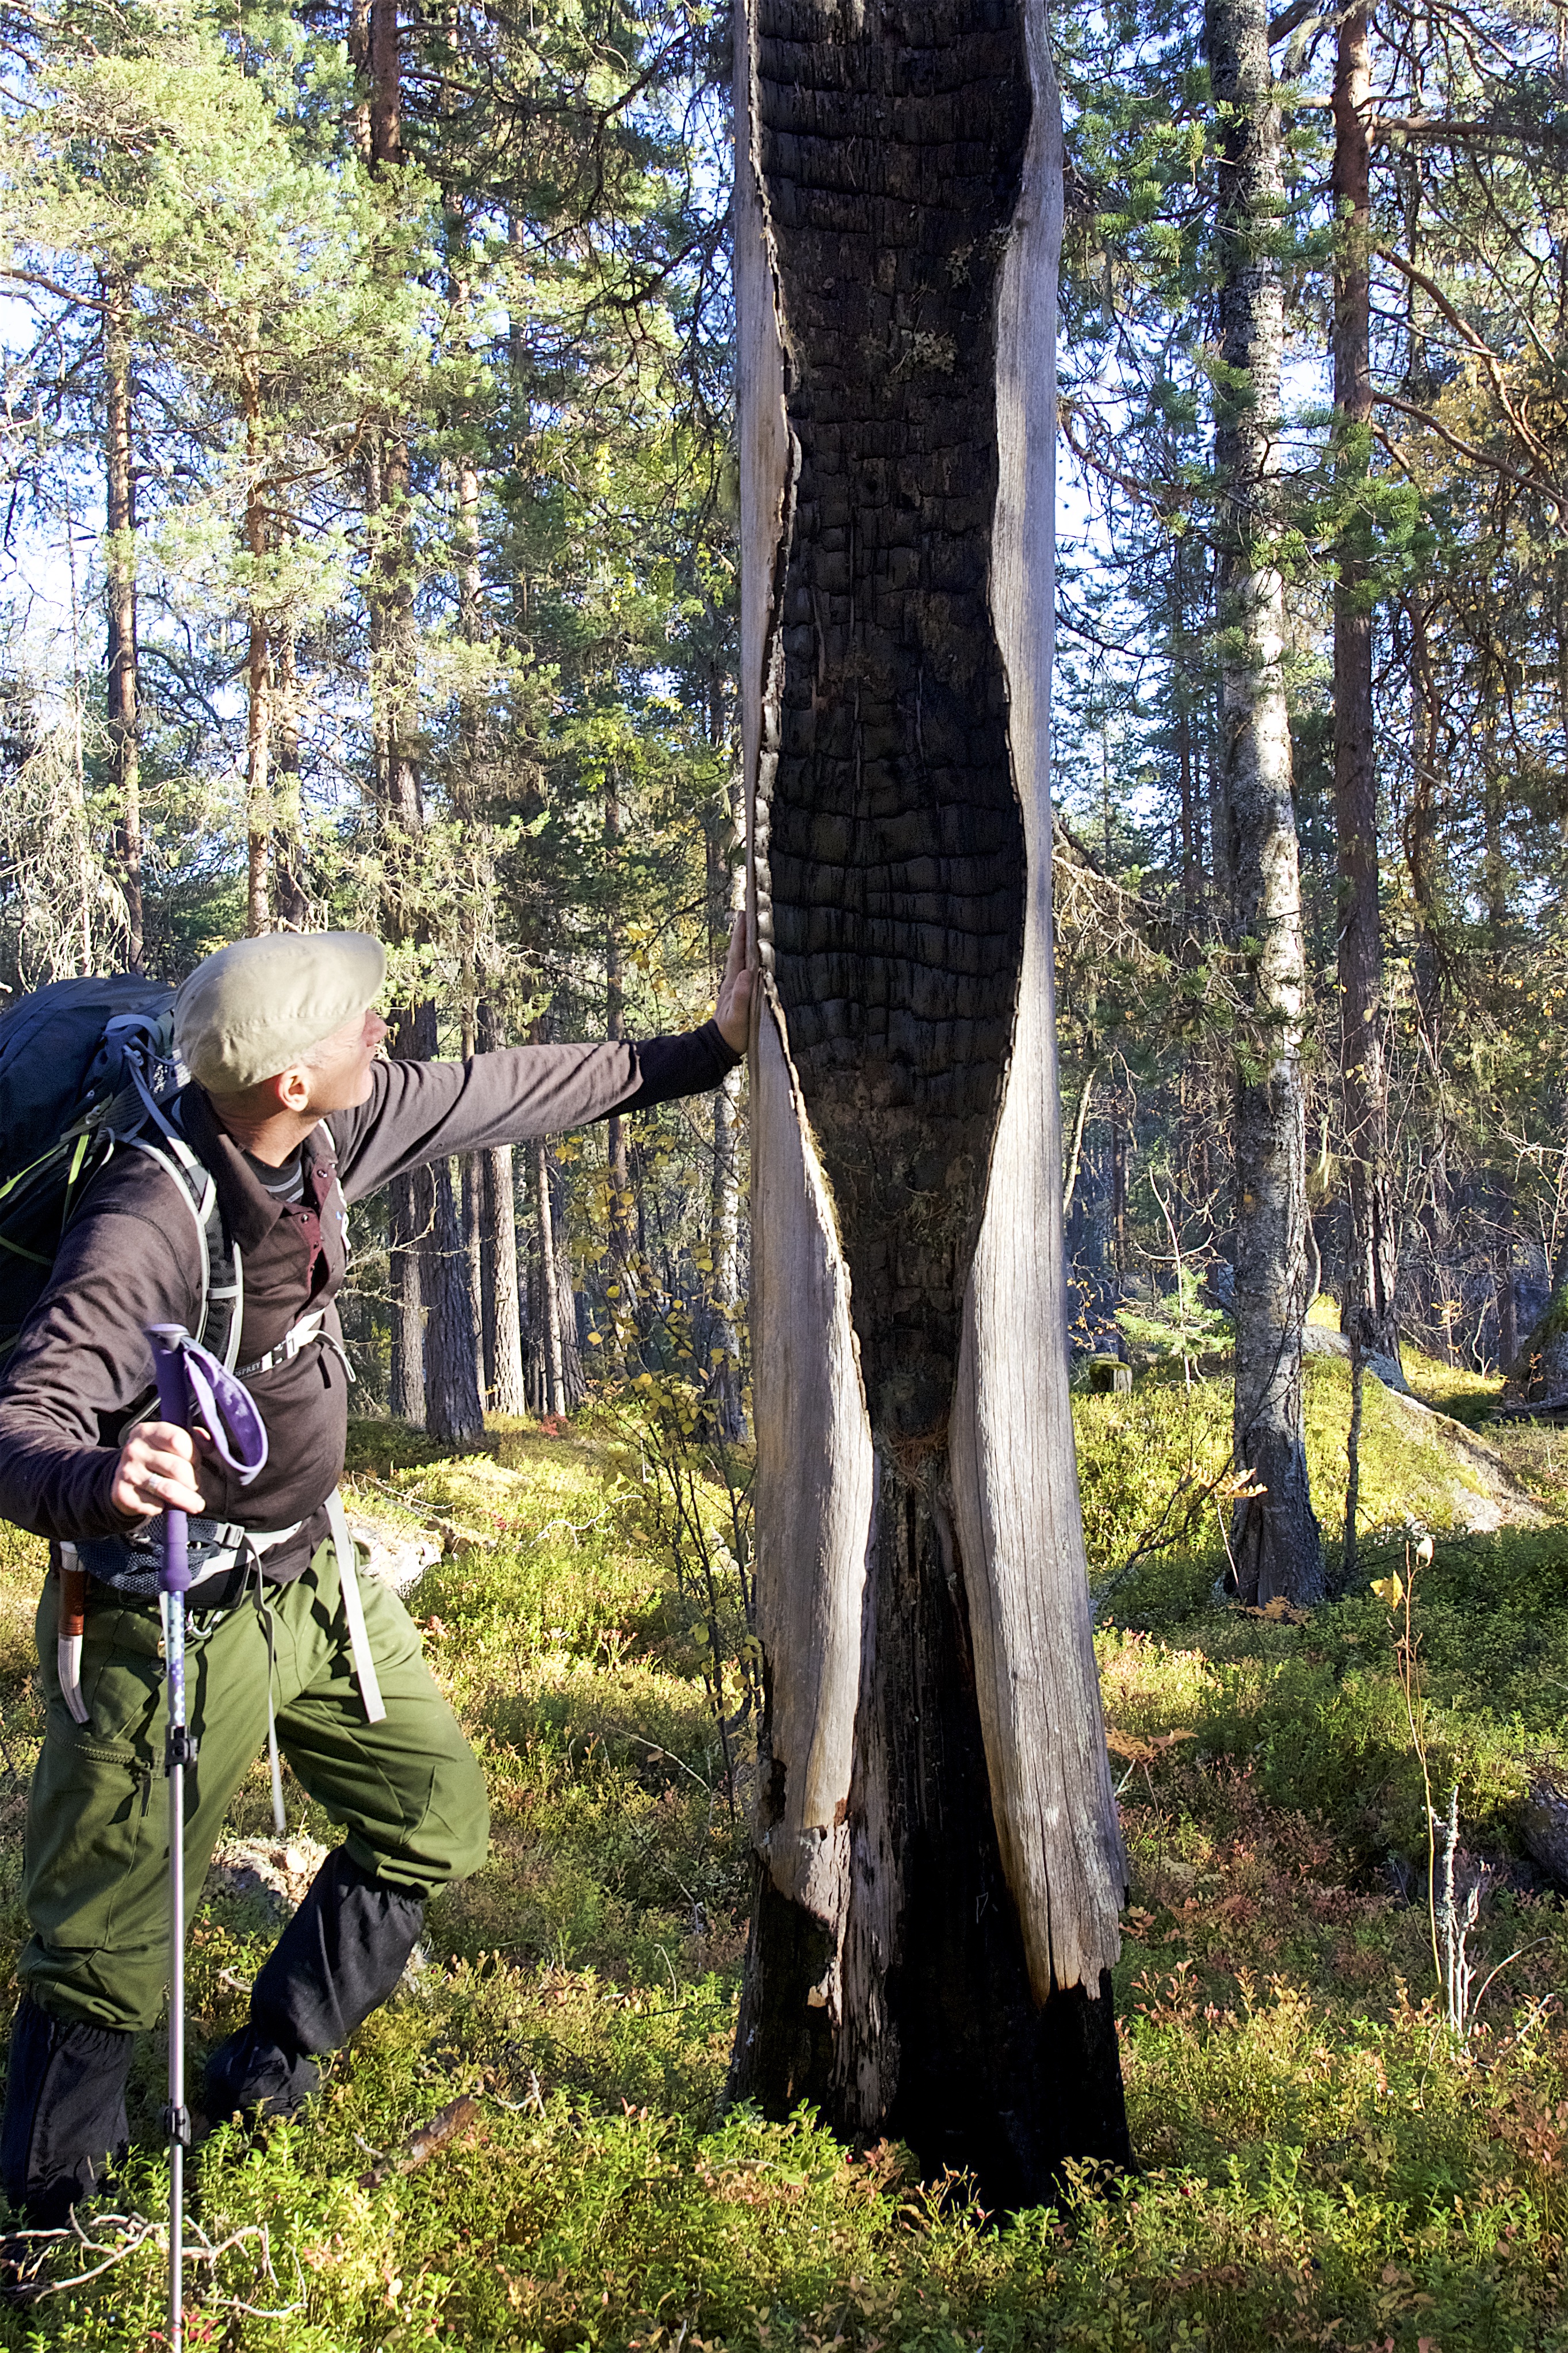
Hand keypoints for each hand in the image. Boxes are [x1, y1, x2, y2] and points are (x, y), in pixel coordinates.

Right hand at [111, 1422, 205, 1520]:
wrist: (124, 1479)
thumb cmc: (156, 1458)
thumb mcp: (170, 1441)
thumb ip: (192, 1438)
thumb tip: (209, 1444)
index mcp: (148, 1431)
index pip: (178, 1439)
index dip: (194, 1454)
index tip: (197, 1463)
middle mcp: (134, 1449)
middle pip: (177, 1468)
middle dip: (193, 1480)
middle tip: (195, 1484)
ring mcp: (126, 1472)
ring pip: (168, 1490)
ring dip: (187, 1499)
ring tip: (196, 1503)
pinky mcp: (123, 1494)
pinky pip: (154, 1505)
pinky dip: (164, 1508)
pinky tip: (162, 1503)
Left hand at [715, 910, 754, 1054]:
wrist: (722, 1046)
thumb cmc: (732, 1033)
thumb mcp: (737, 1015)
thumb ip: (741, 995)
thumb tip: (746, 973)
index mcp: (733, 982)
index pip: (738, 953)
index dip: (741, 934)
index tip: (744, 914)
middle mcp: (735, 979)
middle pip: (739, 950)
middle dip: (743, 930)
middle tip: (748, 911)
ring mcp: (737, 985)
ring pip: (743, 958)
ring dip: (746, 941)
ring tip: (752, 925)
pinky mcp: (742, 992)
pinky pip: (747, 968)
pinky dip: (751, 957)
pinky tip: (756, 953)